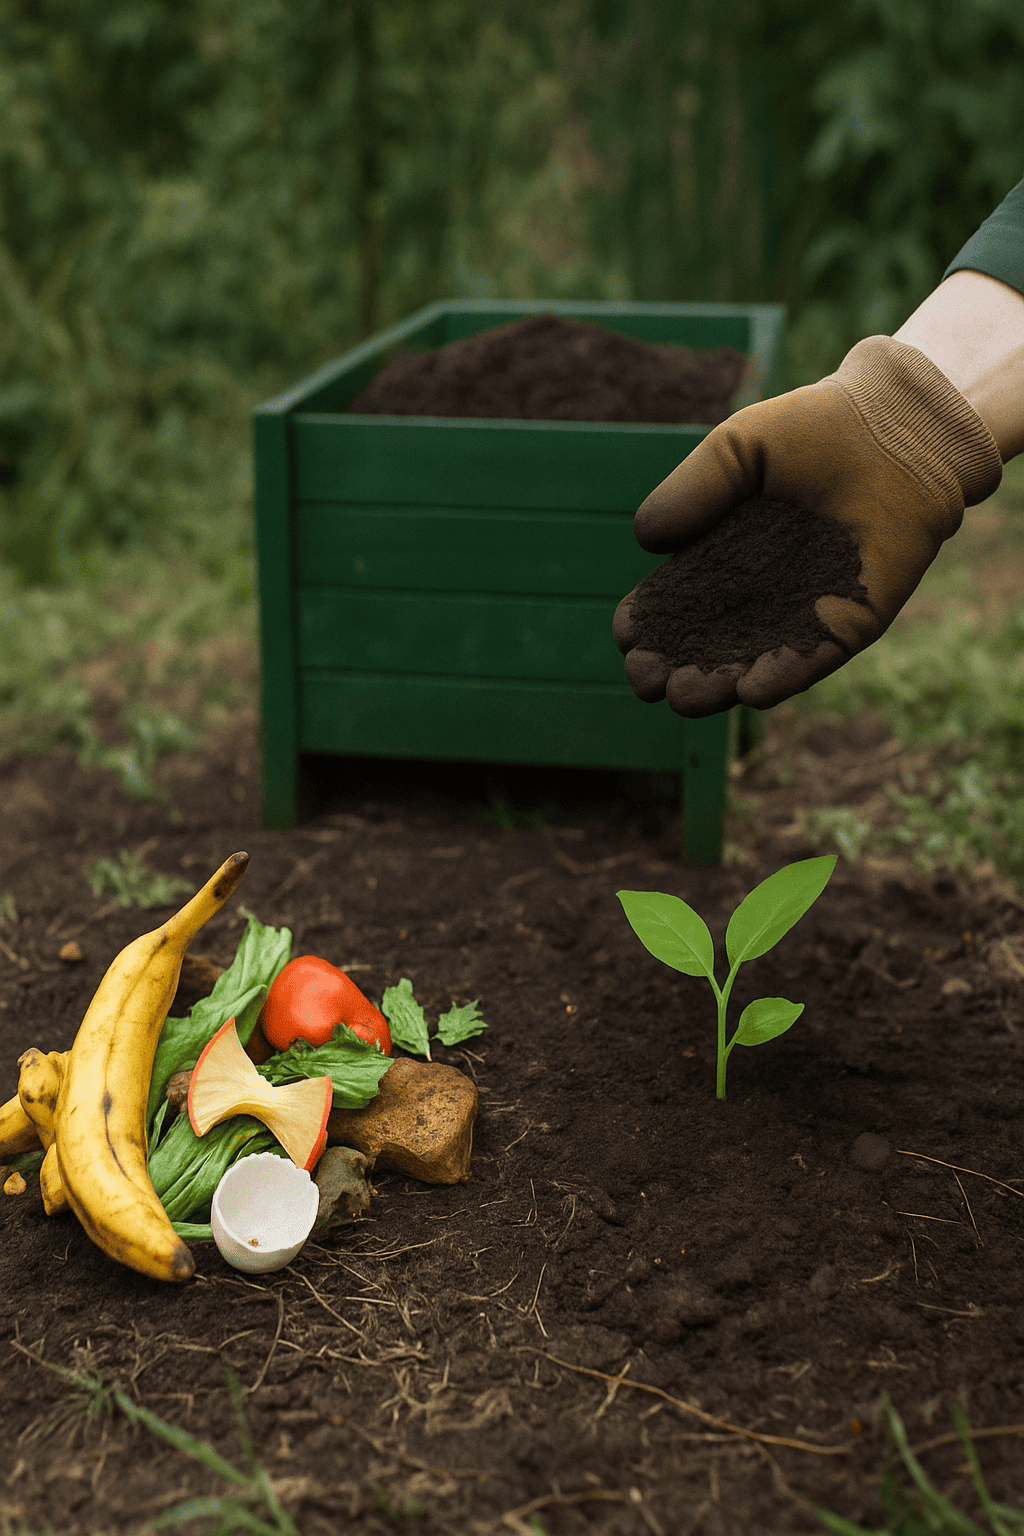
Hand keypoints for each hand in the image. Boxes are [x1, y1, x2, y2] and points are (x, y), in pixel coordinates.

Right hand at [613, 335, 1001, 714]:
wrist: (897, 431)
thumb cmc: (813, 430)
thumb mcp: (737, 448)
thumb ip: (693, 489)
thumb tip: (645, 540)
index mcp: (721, 557)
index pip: (674, 601)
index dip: (647, 622)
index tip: (625, 634)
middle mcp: (757, 594)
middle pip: (704, 644)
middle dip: (672, 665)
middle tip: (645, 680)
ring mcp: (802, 614)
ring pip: (751, 663)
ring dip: (716, 686)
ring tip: (684, 696)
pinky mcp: (849, 625)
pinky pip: (811, 661)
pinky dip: (781, 679)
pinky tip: (749, 693)